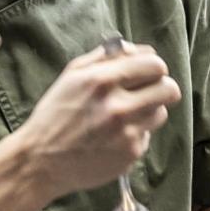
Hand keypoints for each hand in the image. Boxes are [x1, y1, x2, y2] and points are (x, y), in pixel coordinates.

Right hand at [13, 42, 180, 199]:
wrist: (40, 160)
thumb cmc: (55, 113)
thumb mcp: (73, 75)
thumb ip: (107, 56)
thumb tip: (140, 49)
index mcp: (102, 80)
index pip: (155, 65)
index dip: (155, 67)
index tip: (149, 73)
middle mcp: (117, 106)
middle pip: (169, 89)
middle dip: (162, 88)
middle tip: (149, 92)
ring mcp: (126, 133)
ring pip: (161, 113)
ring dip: (149, 111)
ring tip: (126, 115)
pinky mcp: (130, 154)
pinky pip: (147, 136)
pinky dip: (135, 134)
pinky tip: (114, 137)